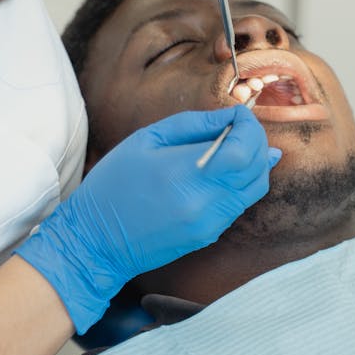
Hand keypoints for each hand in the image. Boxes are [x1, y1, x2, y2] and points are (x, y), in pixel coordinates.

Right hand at [16, 106, 279, 332]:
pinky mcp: (210, 235)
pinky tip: (228, 165)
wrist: (97, 241)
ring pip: (256, 187)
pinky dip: (242, 180)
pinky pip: (240, 202)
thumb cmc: (113, 185)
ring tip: (236, 141)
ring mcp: (211, 223)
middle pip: (257, 167)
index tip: (236, 114)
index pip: (243, 148)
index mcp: (185, 174)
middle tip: (239, 124)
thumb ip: (192, 124)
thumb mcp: (144, 140)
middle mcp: (205, 203)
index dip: (248, 125)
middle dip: (255, 139)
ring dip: (255, 160)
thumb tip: (230, 117)